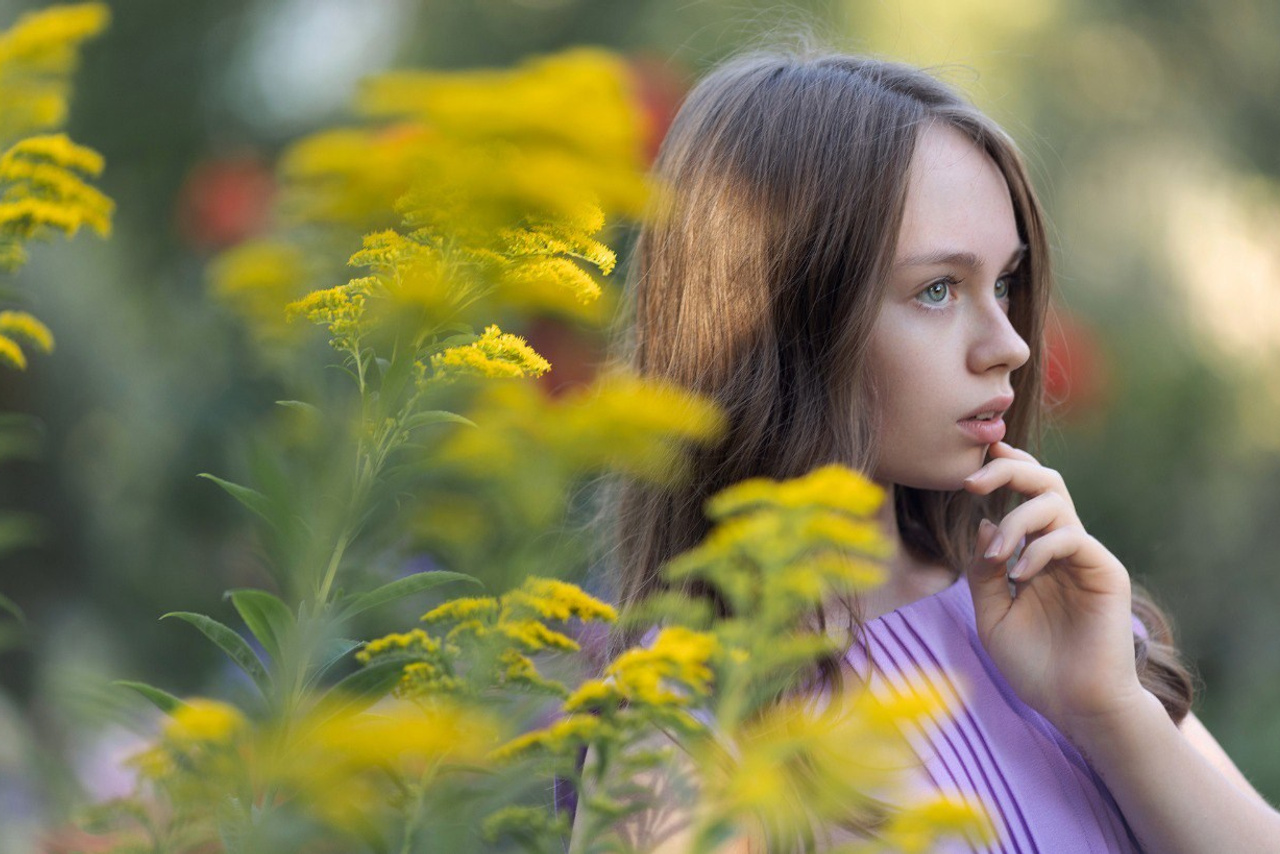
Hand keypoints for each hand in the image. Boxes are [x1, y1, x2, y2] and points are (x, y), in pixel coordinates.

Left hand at [962, 441, 1146, 743]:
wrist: (1075, 707)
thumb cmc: (1036, 667)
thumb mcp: (992, 617)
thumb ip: (983, 573)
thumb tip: (983, 522)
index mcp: (1038, 554)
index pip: (1027, 494)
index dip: (1006, 469)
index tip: (971, 467)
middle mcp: (1064, 548)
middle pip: (1046, 482)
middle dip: (1007, 471)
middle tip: (971, 484)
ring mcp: (1087, 558)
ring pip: (1056, 502)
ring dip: (1016, 520)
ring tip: (997, 557)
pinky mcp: (1106, 574)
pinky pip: (1072, 537)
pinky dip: (1039, 548)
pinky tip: (1021, 575)